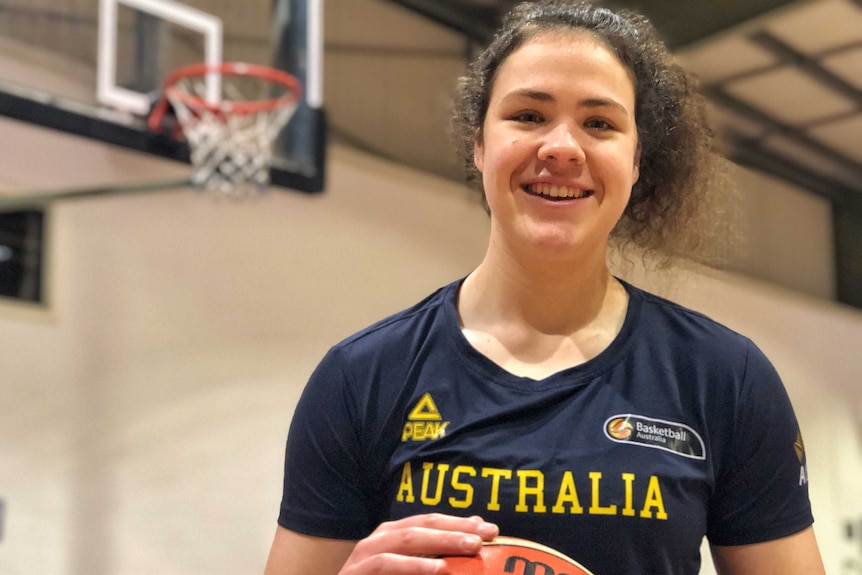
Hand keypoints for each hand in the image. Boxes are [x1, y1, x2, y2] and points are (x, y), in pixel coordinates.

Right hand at [339, 514, 498, 574]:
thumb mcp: (412, 571)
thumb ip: (435, 558)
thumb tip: (473, 533)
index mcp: (392, 536)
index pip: (431, 522)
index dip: (461, 523)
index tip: (491, 530)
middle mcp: (378, 540)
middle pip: (421, 525)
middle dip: (456, 528)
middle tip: (485, 536)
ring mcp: (364, 555)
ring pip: (405, 539)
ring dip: (440, 541)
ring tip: (470, 547)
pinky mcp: (354, 574)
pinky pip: (385, 565)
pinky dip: (413, 566)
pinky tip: (438, 569)